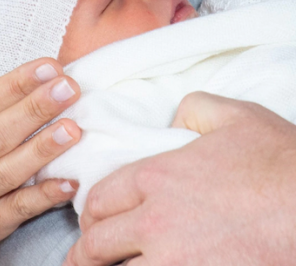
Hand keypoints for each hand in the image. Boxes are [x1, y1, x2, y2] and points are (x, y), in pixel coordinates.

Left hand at [64, 92, 295, 264]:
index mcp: (157, 177)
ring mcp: (175, 261)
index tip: (90, 220)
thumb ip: (191, 109)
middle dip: (86, 251)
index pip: (100, 199)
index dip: (89, 212)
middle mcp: (155, 221)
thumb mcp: (232, 116)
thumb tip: (172, 125)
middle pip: (97, 243)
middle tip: (83, 256)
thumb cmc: (278, 160)